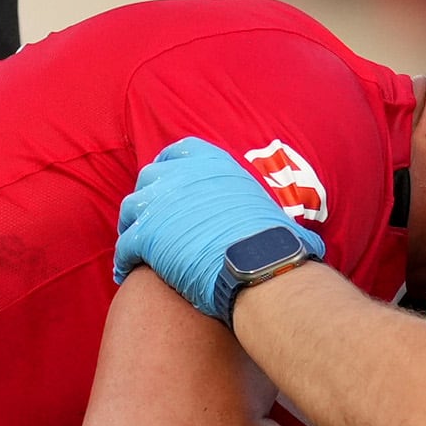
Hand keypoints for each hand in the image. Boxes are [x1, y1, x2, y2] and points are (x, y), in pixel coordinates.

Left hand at [113, 136, 320, 317]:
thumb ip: (262, 210)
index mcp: (212, 163)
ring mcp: (160, 204)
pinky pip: (124, 245)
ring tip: (134, 245)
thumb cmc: (274, 244)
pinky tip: (125, 272)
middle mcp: (181, 176)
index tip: (167, 182)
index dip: (169, 168)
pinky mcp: (146, 236)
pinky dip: (123, 259)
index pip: (178, 152)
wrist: (259, 266)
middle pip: (149, 178)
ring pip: (131, 209)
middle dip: (148, 197)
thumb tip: (303, 238)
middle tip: (151, 217)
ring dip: (131, 225)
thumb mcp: (268, 208)